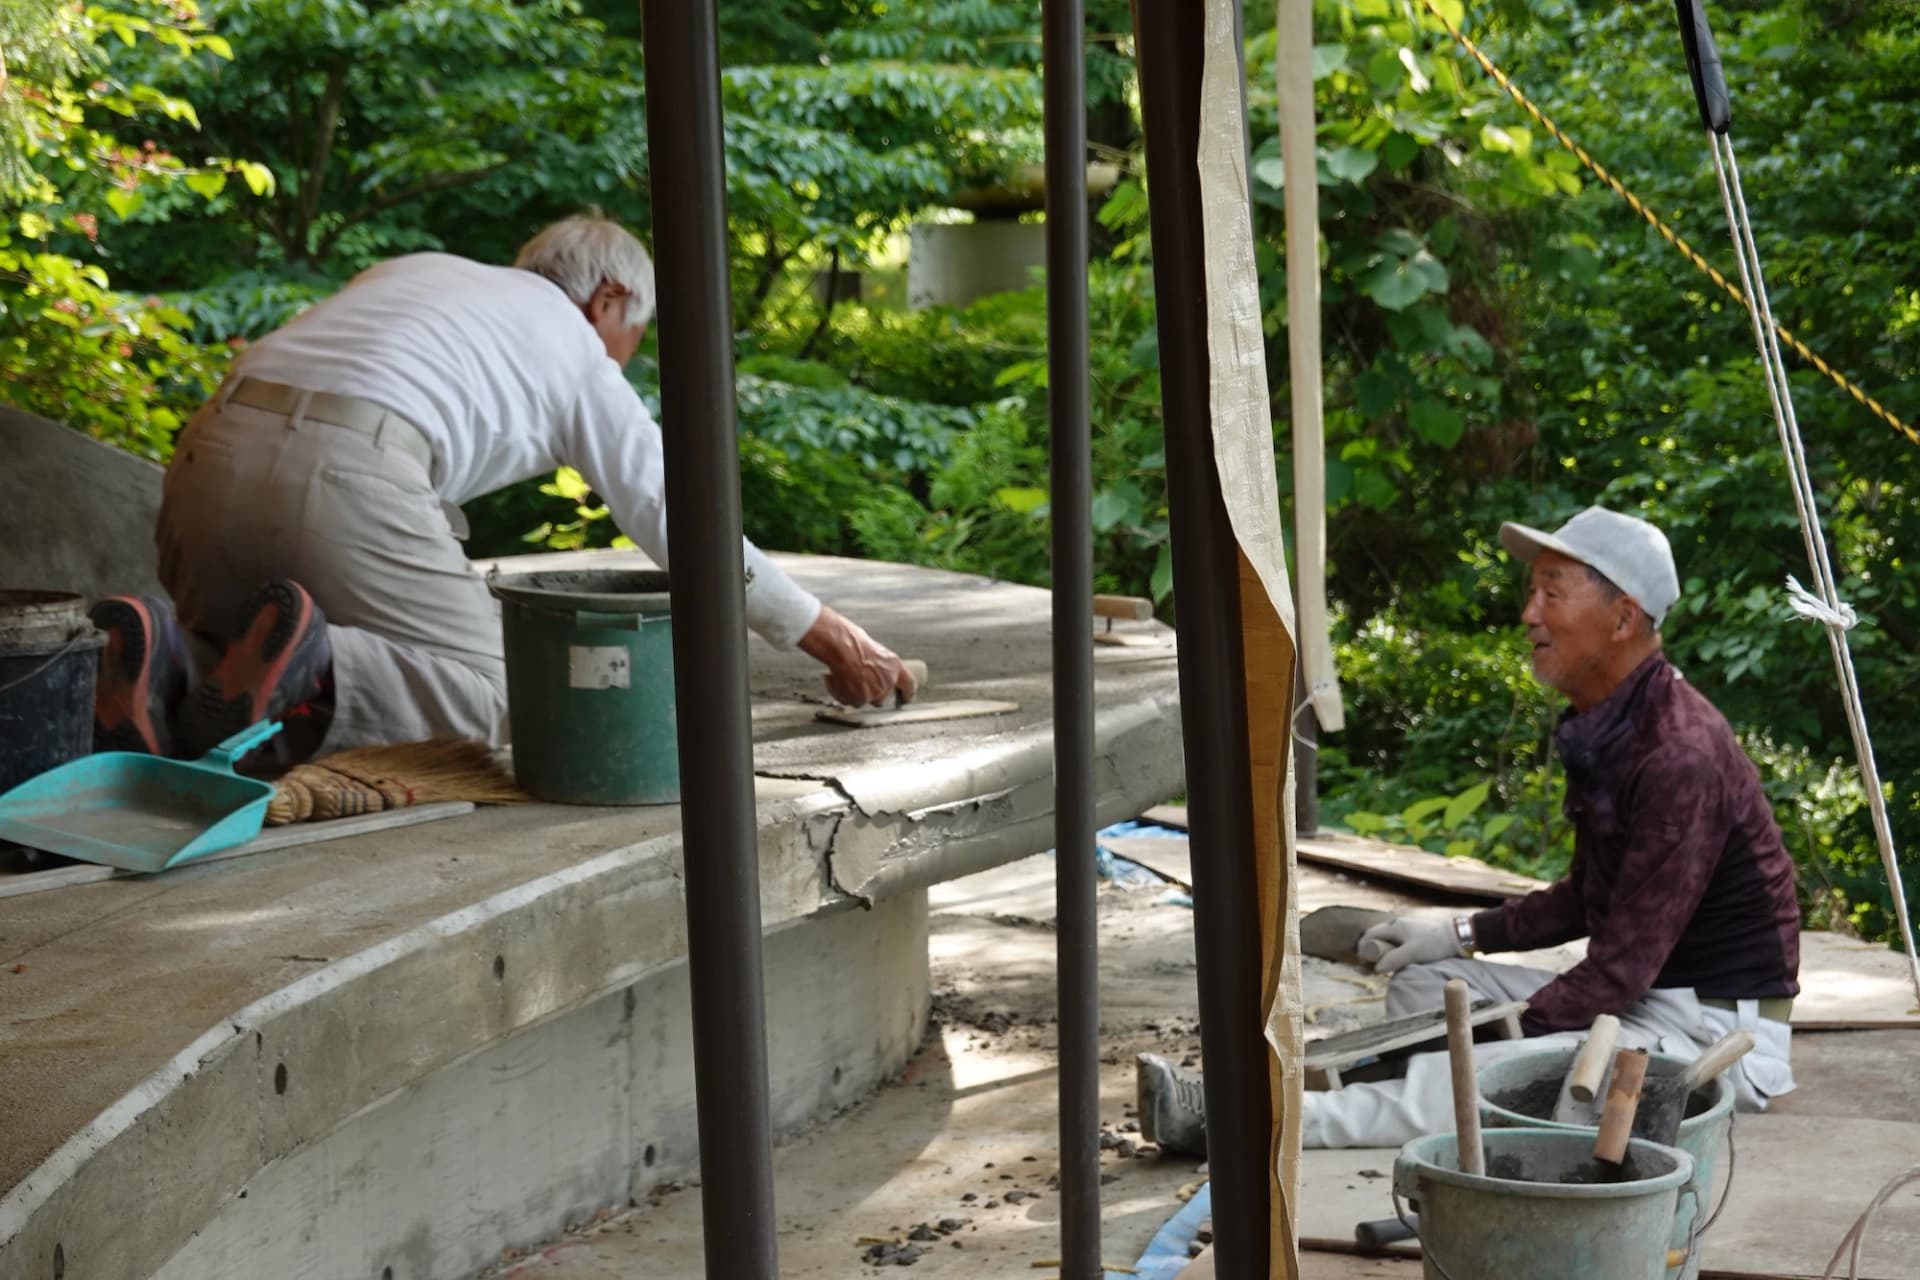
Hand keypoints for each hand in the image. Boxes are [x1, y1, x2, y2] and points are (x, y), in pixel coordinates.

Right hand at [797, 605, 917, 706]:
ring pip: (864, 701)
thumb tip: (876, 677)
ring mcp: (874, 693)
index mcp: (896, 667)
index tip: (905, 700)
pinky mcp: (860, 699)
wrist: (842, 647)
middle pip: (882, 698)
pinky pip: (848, 701)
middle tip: (858, 682)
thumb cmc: (855, 643)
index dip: (908, 695)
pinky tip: (833, 679)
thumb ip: (881, 668)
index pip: (909, 686)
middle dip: (871, 694)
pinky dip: (839, 692)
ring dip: (853, 693)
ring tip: (842, 676)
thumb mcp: (876, 652)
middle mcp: (888, 683)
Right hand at [1357, 916, 1461, 973]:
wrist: (1457, 936)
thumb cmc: (1434, 943)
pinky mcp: (1413, 935)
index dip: (1362, 949)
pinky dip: (1390, 952)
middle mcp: (1397, 925)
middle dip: (1369, 952)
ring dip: (1380, 953)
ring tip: (1380, 968)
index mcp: (1394, 927)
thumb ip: (1393, 960)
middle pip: (1375, 938)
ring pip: (1386, 941)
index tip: (1361, 963)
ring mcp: (1405, 929)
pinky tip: (1394, 962)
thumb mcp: (1413, 953)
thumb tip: (1376, 968)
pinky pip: (1395, 942)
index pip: (1369, 935)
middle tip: (1368, 968)